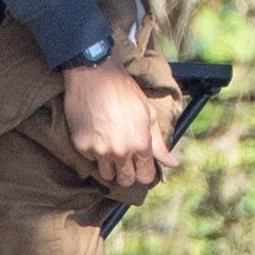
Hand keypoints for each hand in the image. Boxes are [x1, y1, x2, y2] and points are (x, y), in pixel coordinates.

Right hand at [62, 59, 177, 190]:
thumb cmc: (124, 91)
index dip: (144, 173)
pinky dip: (93, 151)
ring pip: (106, 174)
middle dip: (128, 173)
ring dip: (110, 165)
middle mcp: (120, 151)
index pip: (145, 176)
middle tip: (126, 160)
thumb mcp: (148, 113)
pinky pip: (90, 158)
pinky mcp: (81, 145)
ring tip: (110, 147)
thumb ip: (159, 143)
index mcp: (140, 143)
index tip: (141, 166)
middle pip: (126, 180)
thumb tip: (173, 163)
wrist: (93, 75)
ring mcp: (99, 150)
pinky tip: (96, 134)